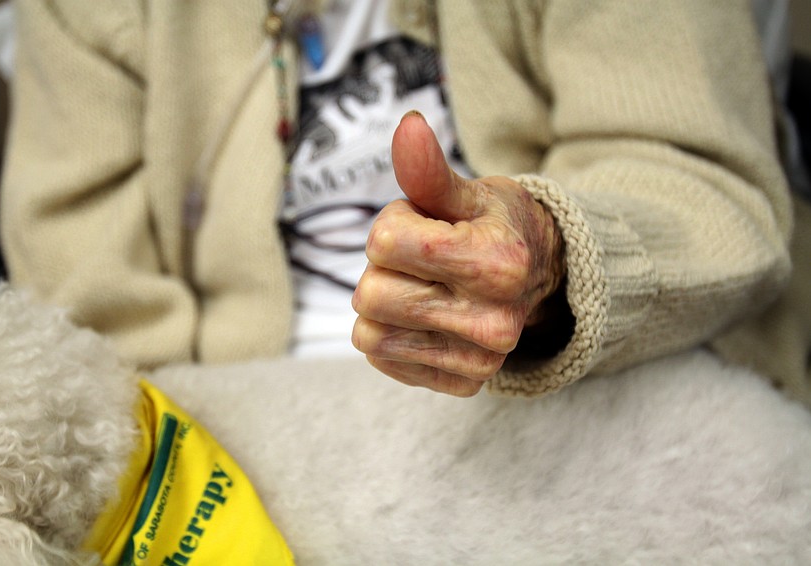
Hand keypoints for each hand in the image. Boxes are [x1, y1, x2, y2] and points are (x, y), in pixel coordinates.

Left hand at [351, 111, 565, 396]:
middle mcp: (494, 322)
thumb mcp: (468, 193)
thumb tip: (407, 125)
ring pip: (369, 335)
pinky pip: (384, 361)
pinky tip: (427, 318)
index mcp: (497, 263)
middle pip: (370, 295)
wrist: (540, 279)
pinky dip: (393, 336)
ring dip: (384, 306)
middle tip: (424, 262)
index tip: (426, 226)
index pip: (382, 243)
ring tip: (424, 288)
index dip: (393, 226)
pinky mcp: (462, 383)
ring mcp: (479, 360)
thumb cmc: (496, 227)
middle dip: (385, 269)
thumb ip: (429, 169)